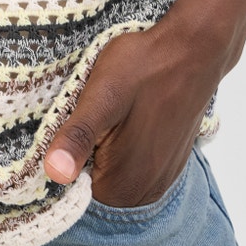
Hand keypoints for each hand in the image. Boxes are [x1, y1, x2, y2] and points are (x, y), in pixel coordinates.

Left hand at [41, 22, 222, 206]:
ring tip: (114, 115)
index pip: (70, 191)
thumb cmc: (143, 68)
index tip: (72, 126)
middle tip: (95, 115)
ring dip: (104, 149)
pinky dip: (124, 146)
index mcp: (121, 187)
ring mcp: (160, 180)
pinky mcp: (169, 164)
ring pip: (111, 173)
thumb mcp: (100, 96)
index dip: (63, 158)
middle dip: (85, 154)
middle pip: (92, 183)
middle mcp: (144, 195)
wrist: (192, 50)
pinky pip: (132, 165)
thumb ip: (76, 137)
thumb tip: (53, 173)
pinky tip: (130, 118)